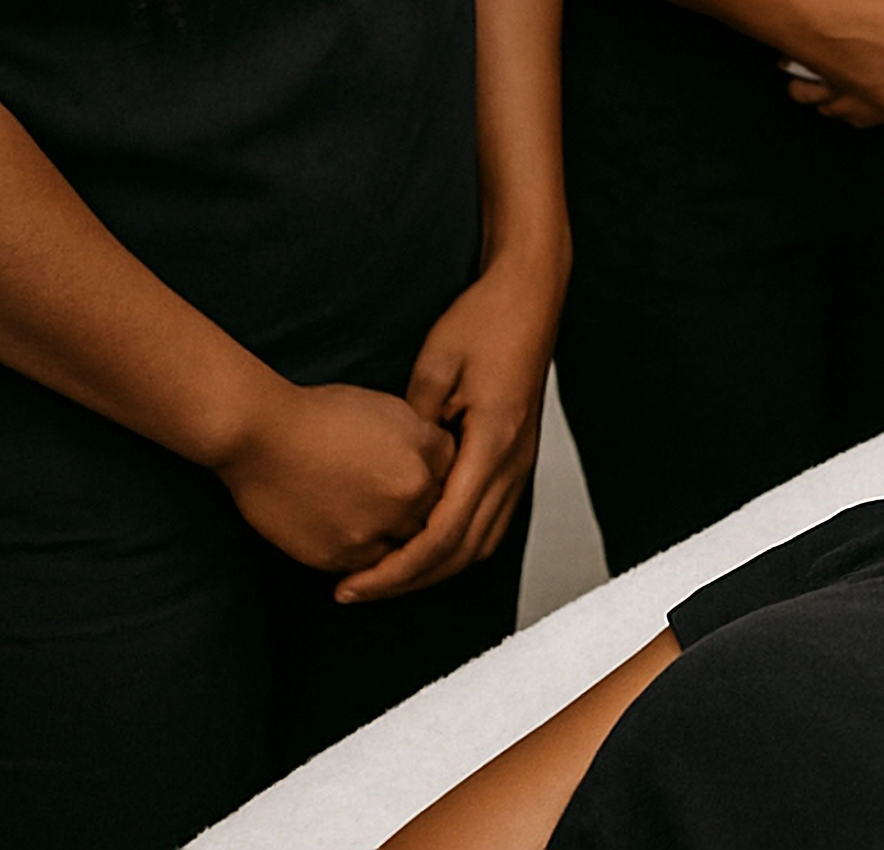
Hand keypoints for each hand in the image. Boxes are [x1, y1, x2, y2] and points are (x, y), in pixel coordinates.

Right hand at [213, 377, 454, 575]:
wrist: (264, 436)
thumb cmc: (326, 415)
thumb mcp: (393, 412)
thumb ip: (426, 442)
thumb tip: (445, 463)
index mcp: (424, 461)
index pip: (456, 486)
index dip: (447, 487)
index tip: (441, 489)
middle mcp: (405, 501)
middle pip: (433, 522)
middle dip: (427, 519)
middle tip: (412, 519)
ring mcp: (371, 532)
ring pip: (402, 552)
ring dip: (399, 546)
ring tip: (382, 532)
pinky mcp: (336, 557)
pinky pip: (367, 569)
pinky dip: (368, 561)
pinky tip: (357, 539)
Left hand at [336, 251, 565, 603]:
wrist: (531, 294)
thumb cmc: (483, 321)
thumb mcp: (435, 368)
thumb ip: (413, 428)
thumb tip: (391, 477)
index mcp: (492, 443)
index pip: (443, 533)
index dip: (396, 569)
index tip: (353, 583)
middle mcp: (513, 461)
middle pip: (464, 551)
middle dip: (409, 580)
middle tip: (358, 590)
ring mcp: (521, 460)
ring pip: (483, 541)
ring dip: (436, 567)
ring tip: (387, 575)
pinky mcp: (520, 454)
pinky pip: (492, 520)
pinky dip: (458, 544)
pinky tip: (425, 542)